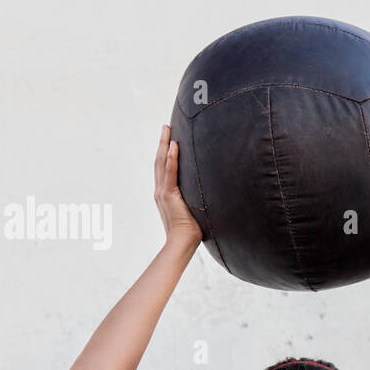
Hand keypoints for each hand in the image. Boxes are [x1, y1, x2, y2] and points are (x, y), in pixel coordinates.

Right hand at [154, 124, 202, 245]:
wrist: (182, 243)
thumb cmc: (190, 232)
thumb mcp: (193, 211)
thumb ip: (195, 201)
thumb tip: (210, 197)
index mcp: (165, 194)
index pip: (163, 169)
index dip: (164, 153)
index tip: (167, 139)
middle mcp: (160, 191)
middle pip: (159, 161)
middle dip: (162, 143)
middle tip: (165, 127)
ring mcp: (163, 192)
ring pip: (161, 163)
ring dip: (164, 144)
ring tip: (167, 129)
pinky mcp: (169, 195)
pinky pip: (170, 173)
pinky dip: (171, 158)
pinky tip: (173, 145)